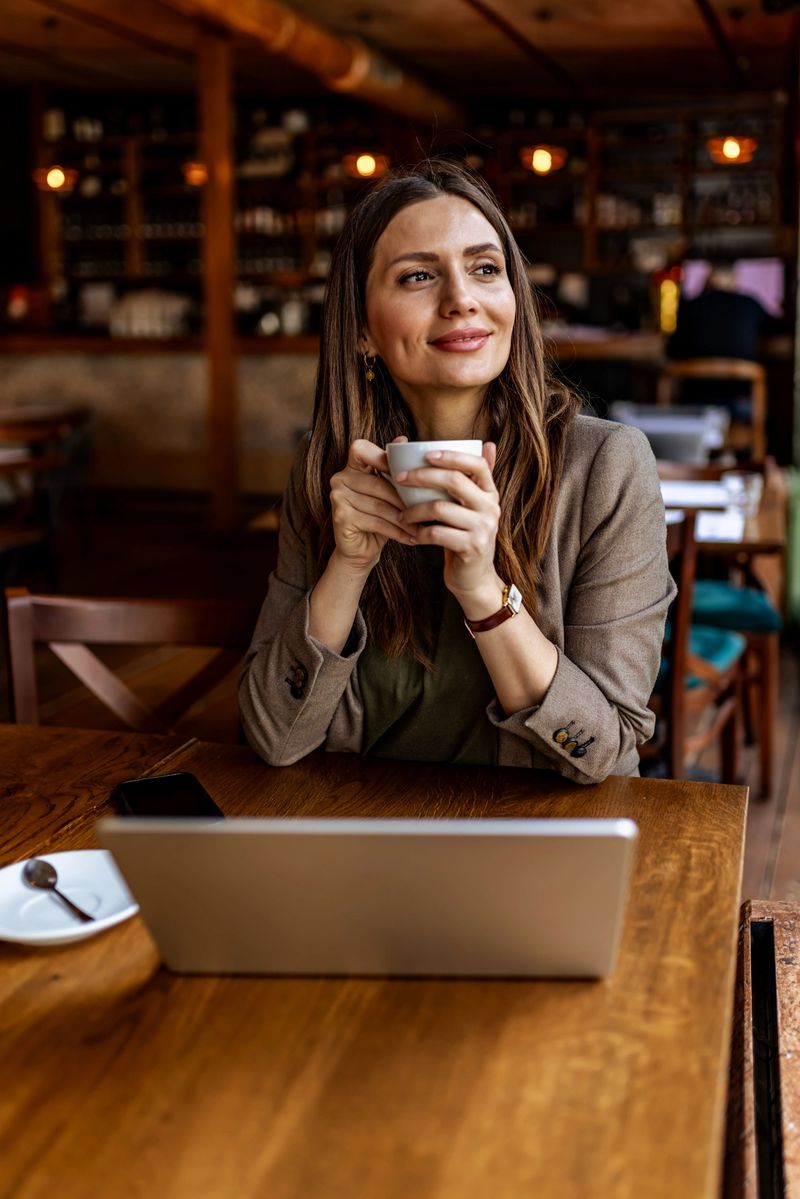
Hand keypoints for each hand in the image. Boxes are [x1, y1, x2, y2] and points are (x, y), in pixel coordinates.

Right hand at [329, 437, 415, 572]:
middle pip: (379, 483)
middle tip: (427, 509)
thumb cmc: (379, 517)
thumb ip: (394, 469)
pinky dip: (396, 531)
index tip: (407, 473)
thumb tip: (404, 440)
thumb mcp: (389, 492)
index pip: (361, 449)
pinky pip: (375, 522)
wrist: (361, 550)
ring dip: (404, 519)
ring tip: (422, 527)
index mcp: (351, 466)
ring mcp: (337, 497)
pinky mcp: (340, 516)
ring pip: (379, 505)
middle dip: (405, 499)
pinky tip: (410, 537)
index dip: (382, 457)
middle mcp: (340, 478)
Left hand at [396, 443, 502, 611]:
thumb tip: (487, 443)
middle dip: (422, 476)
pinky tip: (411, 534)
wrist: (474, 578)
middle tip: (399, 479)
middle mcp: (491, 508)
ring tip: (401, 514)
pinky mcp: (471, 548)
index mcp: (490, 493)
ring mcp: (483, 529)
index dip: (452, 456)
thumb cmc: (467, 536)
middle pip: (454, 481)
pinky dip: (420, 533)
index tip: (426, 453)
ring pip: (440, 508)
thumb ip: (478, 478)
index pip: (476, 465)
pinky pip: (437, 533)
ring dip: (414, 510)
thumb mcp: (476, 506)